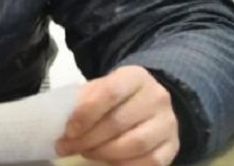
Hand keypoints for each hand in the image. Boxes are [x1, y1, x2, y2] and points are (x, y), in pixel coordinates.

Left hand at [56, 66, 179, 165]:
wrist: (150, 104)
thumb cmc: (118, 98)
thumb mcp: (100, 88)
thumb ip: (83, 100)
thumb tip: (60, 121)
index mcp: (135, 76)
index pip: (109, 92)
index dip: (85, 113)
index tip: (68, 130)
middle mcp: (157, 97)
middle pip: (119, 122)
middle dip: (88, 138)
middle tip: (67, 147)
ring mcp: (168, 123)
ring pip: (135, 144)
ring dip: (104, 153)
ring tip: (86, 153)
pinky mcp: (174, 146)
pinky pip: (150, 162)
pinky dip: (125, 165)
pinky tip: (107, 163)